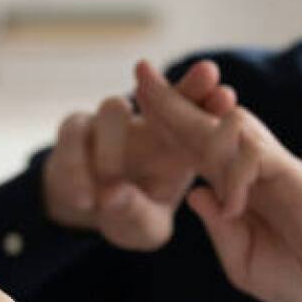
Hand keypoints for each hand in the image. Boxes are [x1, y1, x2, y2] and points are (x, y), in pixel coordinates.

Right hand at [44, 60, 236, 250]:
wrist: (83, 207)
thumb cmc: (126, 216)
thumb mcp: (140, 228)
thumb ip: (135, 215)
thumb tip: (112, 194)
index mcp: (175, 147)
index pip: (198, 120)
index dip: (212, 106)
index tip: (228, 96)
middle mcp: (145, 126)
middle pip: (170, 94)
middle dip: (189, 85)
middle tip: (209, 73)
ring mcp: (108, 121)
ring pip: (113, 109)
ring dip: (114, 147)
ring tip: (110, 187)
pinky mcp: (74, 129)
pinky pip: (73, 138)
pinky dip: (76, 169)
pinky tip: (84, 199)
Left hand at [134, 61, 301, 301]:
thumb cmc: (298, 277)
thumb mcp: (242, 261)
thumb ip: (219, 229)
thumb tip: (194, 193)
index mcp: (234, 188)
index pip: (194, 145)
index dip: (167, 121)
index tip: (137, 97)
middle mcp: (251, 170)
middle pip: (206, 121)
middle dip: (170, 98)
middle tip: (140, 70)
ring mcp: (274, 167)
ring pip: (232, 123)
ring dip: (206, 140)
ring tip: (203, 175)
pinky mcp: (295, 173)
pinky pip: (254, 154)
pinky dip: (236, 176)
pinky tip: (237, 208)